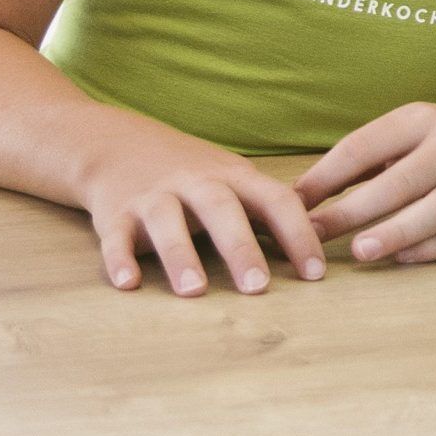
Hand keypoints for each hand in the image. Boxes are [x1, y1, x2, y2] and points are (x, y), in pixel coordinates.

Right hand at [80, 119, 326, 295]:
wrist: (116, 144)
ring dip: (181, 255)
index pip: (275, 201)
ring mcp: (153, 195)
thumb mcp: (234, 179)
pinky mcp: (115, 213)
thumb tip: (320, 243)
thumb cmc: (192, 173)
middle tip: (258, 288)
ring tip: (194, 291)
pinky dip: (119, 259)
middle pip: (221, 209)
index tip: (314, 274)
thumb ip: (268, 209)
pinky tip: (128, 284)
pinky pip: (116, 236)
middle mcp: (195, 182)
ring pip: (167, 221)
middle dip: (241, 248)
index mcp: (234, 176)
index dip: (298, 234)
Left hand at [296, 102, 435, 266]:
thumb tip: (307, 196)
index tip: (296, 201)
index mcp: (421, 119)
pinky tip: (404, 258)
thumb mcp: (414, 128)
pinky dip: (433, 246)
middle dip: (354, 209)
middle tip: (316, 233)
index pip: (365, 146)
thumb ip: (368, 158)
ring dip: (396, 231)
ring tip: (362, 251)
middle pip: (399, 181)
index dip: (327, 174)